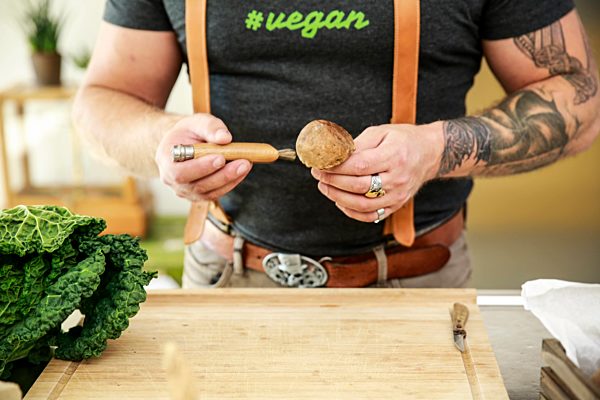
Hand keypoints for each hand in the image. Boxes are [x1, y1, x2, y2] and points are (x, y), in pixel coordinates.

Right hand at [155, 114, 252, 200]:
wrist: (184, 144)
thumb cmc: (189, 132)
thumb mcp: (196, 122)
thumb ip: (210, 127)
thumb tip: (225, 138)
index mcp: (166, 161)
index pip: (180, 172)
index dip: (200, 167)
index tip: (220, 158)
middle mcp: (172, 180)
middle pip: (196, 185)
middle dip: (222, 175)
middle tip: (243, 163)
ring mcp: (185, 191)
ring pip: (208, 192)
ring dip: (230, 179)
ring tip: (246, 164)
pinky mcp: (199, 195)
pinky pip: (216, 193)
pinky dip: (231, 183)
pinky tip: (242, 171)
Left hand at [311, 123, 442, 222]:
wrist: (429, 153)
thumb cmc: (403, 140)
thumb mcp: (381, 132)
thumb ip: (358, 144)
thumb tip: (333, 155)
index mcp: (394, 156)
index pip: (360, 166)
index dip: (337, 167)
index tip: (321, 164)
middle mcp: (397, 178)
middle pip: (358, 186)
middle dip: (333, 181)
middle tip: (318, 174)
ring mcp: (398, 195)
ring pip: (362, 204)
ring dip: (338, 197)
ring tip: (324, 187)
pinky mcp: (396, 205)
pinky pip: (370, 216)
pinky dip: (351, 211)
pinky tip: (339, 201)